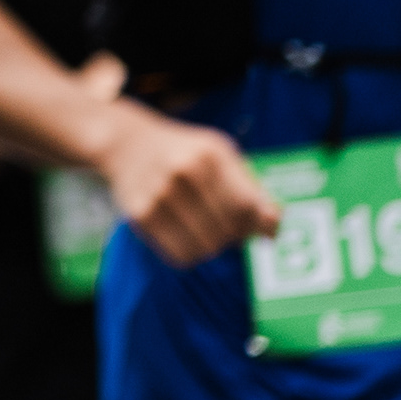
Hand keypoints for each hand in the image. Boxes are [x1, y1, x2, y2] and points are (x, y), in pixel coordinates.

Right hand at [91, 103, 280, 268]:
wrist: (126, 144)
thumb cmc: (184, 152)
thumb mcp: (219, 154)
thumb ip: (250, 187)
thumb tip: (274, 225)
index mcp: (209, 154)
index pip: (247, 207)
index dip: (259, 225)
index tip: (261, 230)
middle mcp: (183, 173)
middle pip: (228, 230)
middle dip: (236, 235)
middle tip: (230, 227)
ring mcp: (159, 195)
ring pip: (206, 247)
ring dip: (214, 246)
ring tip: (208, 230)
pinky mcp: (141, 215)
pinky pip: (180, 255)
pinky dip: (191, 253)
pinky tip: (188, 234)